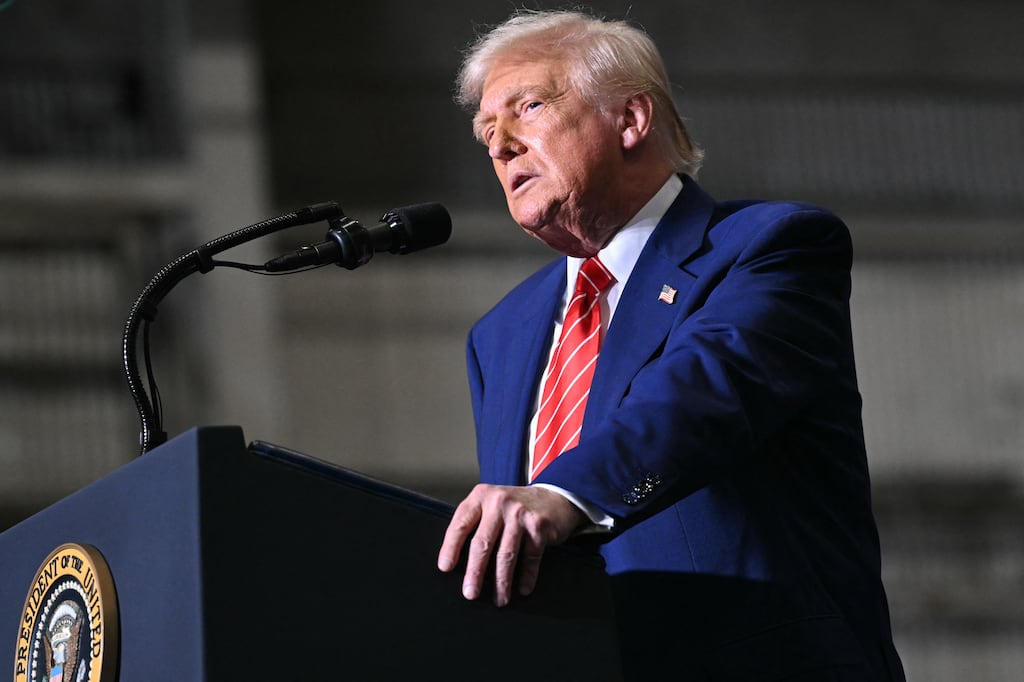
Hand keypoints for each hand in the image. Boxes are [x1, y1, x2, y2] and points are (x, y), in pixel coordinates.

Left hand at [437, 484, 585, 606]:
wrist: (554, 497)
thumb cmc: (516, 507)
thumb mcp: (492, 504)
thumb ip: (476, 523)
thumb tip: (458, 561)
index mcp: (481, 496)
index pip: (460, 524)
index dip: (450, 548)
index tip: (445, 568)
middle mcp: (499, 502)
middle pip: (482, 543)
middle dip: (475, 572)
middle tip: (470, 593)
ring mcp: (520, 514)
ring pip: (506, 554)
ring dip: (501, 582)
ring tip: (499, 598)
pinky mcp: (539, 526)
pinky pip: (530, 557)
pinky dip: (526, 576)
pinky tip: (522, 588)